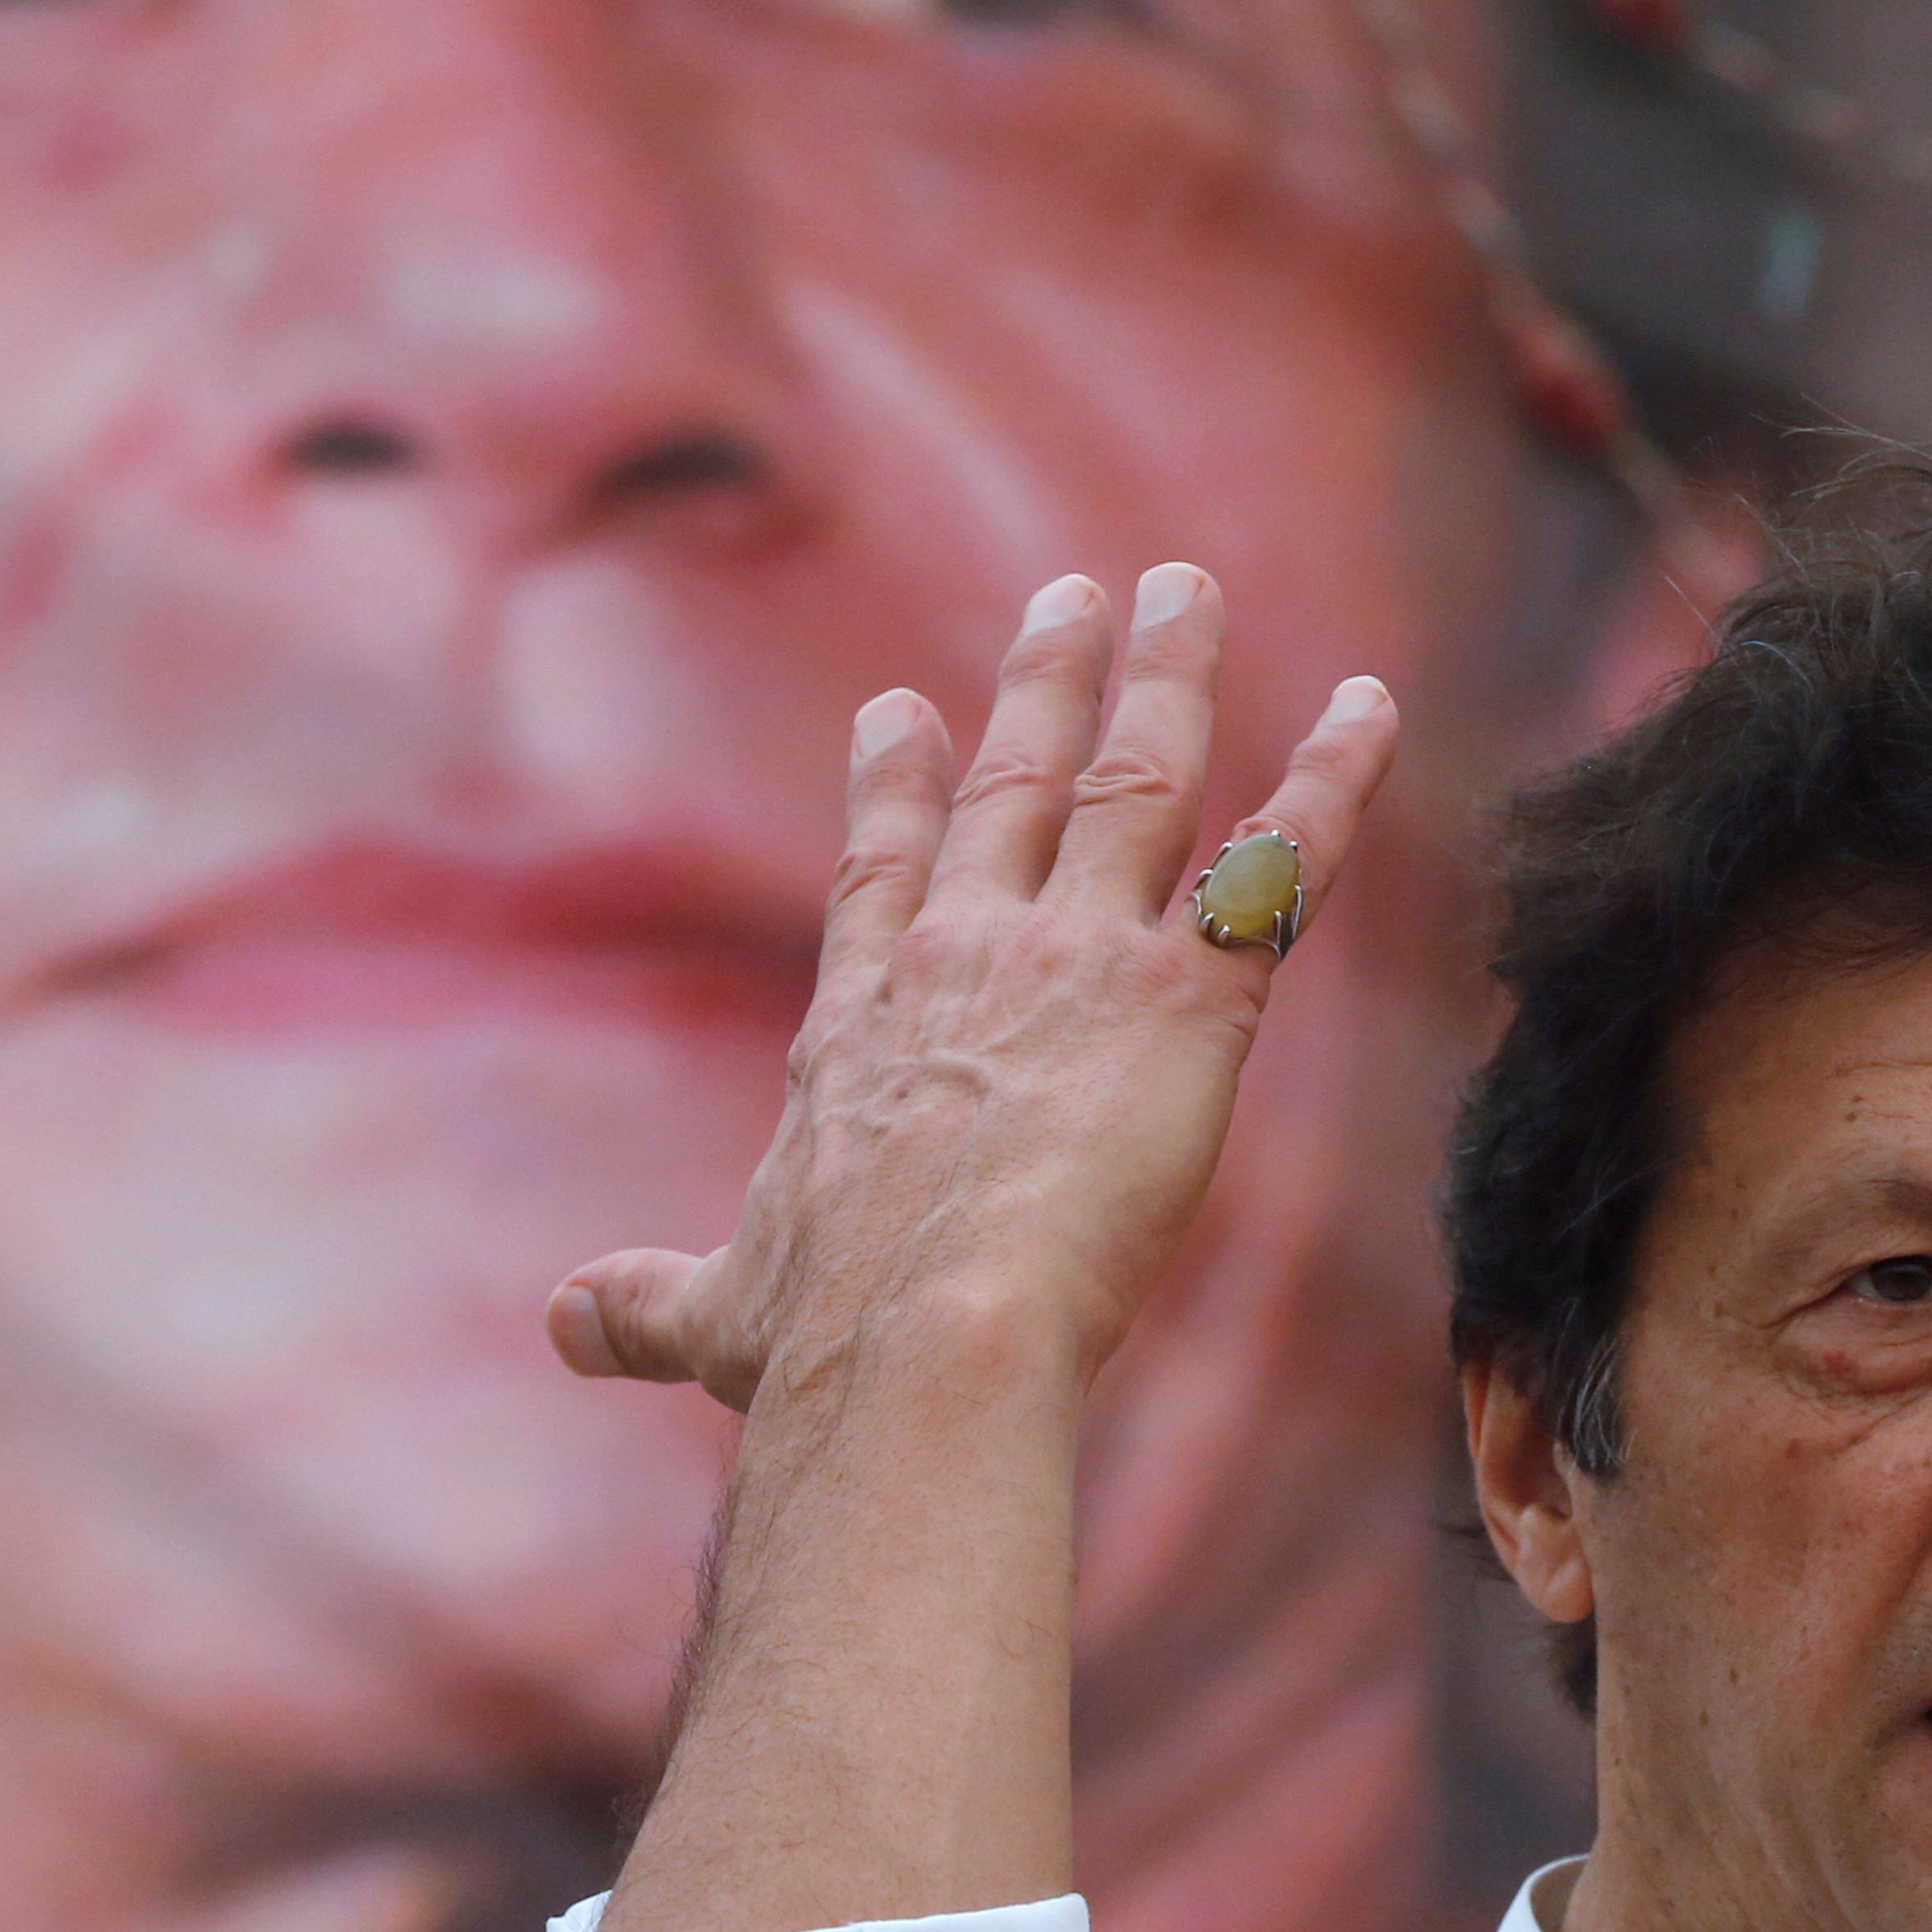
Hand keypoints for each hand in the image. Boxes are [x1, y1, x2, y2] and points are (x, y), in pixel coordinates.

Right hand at [548, 562, 1396, 1412]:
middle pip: (1016, 783)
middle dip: (1049, 679)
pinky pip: (1277, 867)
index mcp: (864, 1020)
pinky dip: (1332, 782)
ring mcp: (1079, 962)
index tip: (902, 711)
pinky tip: (1372, 709)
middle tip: (1078, 593)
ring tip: (1193, 590)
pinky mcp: (1188, 1001)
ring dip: (1173, 678)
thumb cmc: (817, 1340)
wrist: (920, 1335)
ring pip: (1139, 781)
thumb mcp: (711, 1314)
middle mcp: (970, 956)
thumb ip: (643, 1303)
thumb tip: (559, 1325)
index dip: (897, 787)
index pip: (883, 874)